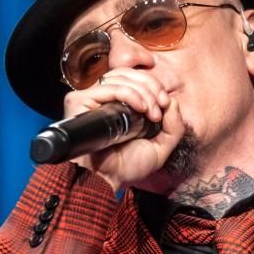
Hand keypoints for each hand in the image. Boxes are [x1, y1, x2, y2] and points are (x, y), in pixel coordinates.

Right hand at [62, 69, 184, 190]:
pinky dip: (130, 94)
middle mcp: (104, 98)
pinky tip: (141, 108)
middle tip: (160, 108)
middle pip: (129, 73)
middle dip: (151, 87)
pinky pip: (109, 87)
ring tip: (151, 114)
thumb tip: (173, 101)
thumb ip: (174, 126)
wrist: (108, 180)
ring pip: (120, 77)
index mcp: (120, 104)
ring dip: (143, 92)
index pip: (135, 78)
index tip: (165, 103)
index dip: (153, 85)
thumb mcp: (161, 147)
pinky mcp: (79, 101)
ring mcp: (91, 98)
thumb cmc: (128, 166)